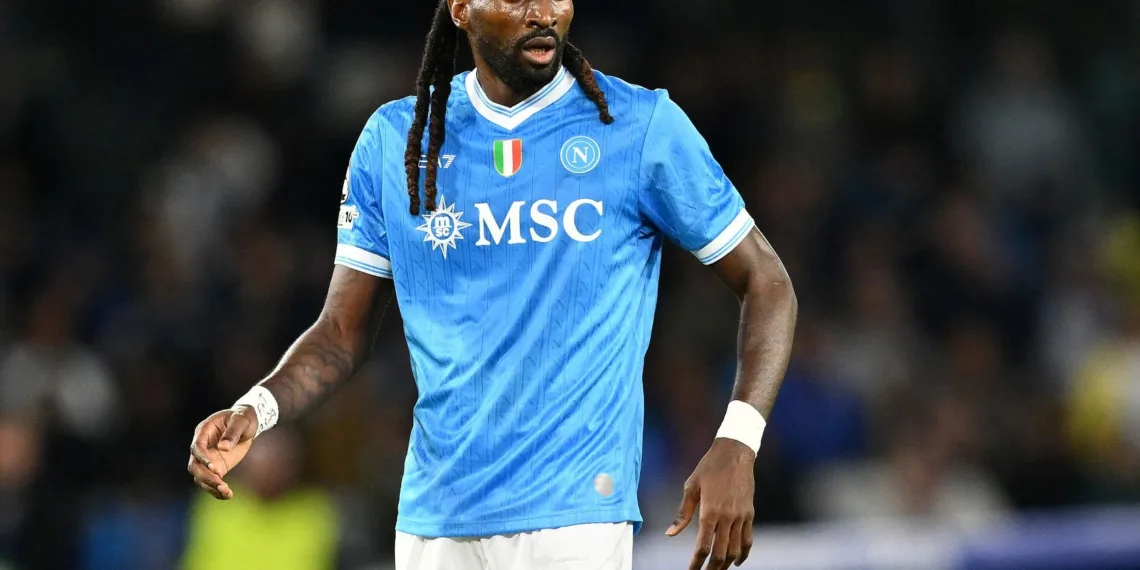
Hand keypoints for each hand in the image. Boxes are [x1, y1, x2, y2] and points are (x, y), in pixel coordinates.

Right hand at [187, 407, 257, 499]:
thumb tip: (223, 447)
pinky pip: (212, 481)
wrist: (248, 424)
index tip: (214, 468)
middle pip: (195, 466)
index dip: (203, 458)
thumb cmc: (243, 418)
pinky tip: (228, 496)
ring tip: (227, 492)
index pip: (197, 447)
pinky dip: (217, 490)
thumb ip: (232, 432)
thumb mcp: (241, 420)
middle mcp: (202, 447)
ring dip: (211, 487)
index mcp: (204, 431)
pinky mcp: (216, 468)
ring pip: (200, 477)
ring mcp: (207, 459)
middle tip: (221, 484)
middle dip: (206, 477)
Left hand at [666, 438, 755, 569]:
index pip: (703, 546)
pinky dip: (743, 553)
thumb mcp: (691, 487)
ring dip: (725, 564)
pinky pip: (748, 539)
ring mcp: (740, 517)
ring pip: (735, 550)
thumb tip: (670, 534)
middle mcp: (727, 518)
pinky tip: (736, 561)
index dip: (696, 563)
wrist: (735, 453)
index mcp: (710, 512)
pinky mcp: (749, 514)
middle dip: (711, 568)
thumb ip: (682, 514)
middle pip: (720, 553)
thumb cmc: (709, 468)